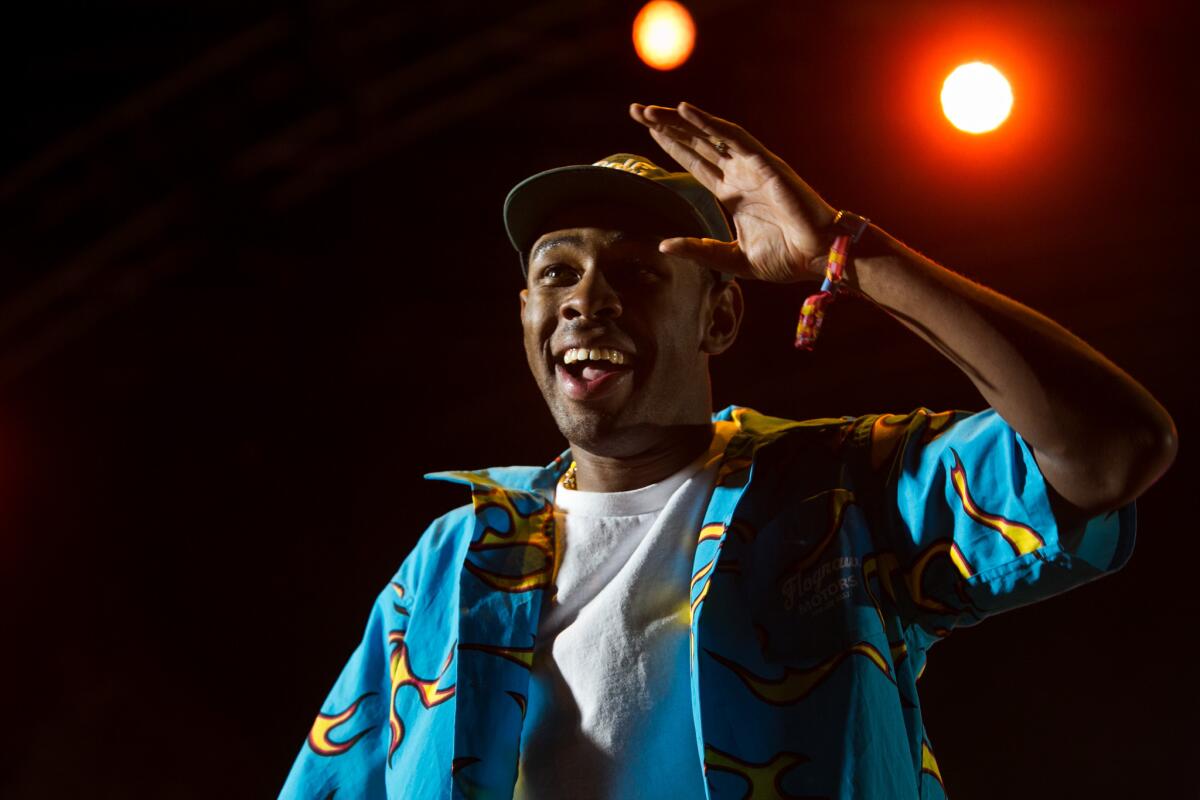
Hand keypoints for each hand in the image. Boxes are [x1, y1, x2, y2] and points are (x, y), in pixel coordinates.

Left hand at [630, 101, 837, 281]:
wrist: (819, 257)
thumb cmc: (785, 259)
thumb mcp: (730, 259)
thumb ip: (698, 250)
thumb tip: (662, 245)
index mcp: (732, 192)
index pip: (695, 161)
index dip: (671, 144)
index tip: (645, 130)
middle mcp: (739, 173)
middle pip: (696, 141)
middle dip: (666, 125)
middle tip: (636, 110)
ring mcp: (751, 165)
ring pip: (708, 134)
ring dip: (678, 120)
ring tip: (648, 110)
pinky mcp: (764, 163)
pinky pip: (732, 136)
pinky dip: (708, 123)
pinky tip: (684, 111)